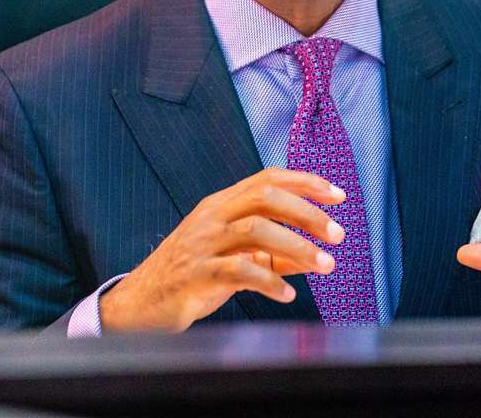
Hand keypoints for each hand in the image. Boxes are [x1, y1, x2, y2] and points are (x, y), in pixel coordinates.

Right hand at [100, 167, 345, 331]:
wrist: (142, 303)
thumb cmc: (192, 277)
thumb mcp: (234, 258)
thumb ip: (273, 255)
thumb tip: (315, 256)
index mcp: (221, 204)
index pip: (267, 178)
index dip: (305, 182)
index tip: (338, 195)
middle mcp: (212, 217)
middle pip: (265, 197)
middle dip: (307, 213)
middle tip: (338, 234)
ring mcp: (202, 244)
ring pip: (255, 230)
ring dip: (297, 246)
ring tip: (325, 264)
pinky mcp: (196, 274)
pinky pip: (238, 271)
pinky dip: (268, 281)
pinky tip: (287, 294)